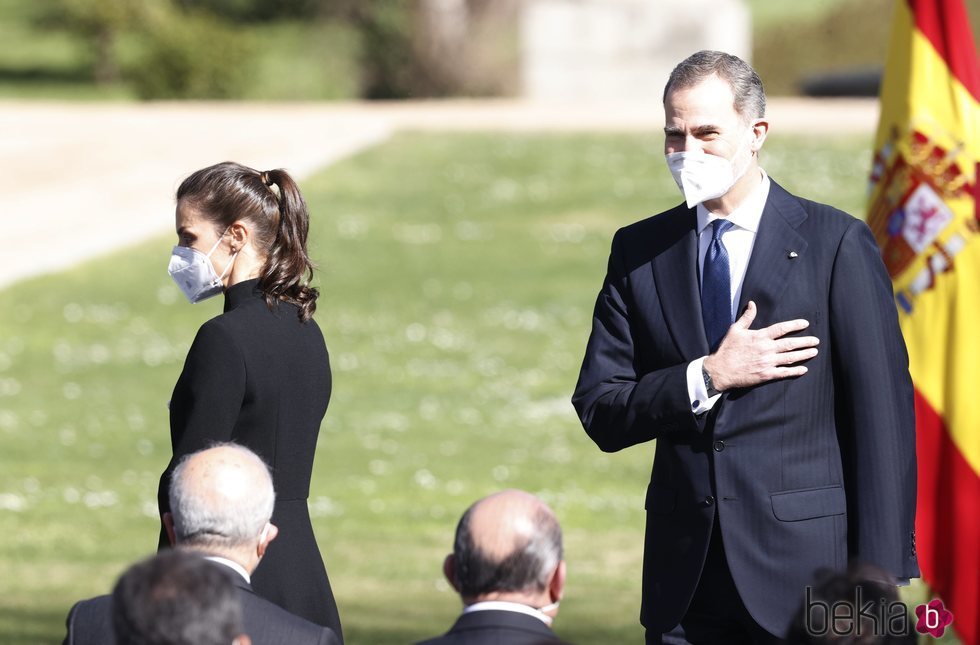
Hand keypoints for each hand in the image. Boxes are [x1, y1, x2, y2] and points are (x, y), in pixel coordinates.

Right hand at [703, 301, 817, 391]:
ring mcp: (767, 362)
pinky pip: (784, 373)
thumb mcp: (735, 330)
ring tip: (814, 352)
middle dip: (805, 342)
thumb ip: (747, 317)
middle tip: (816, 341)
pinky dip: (795, 371)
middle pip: (790, 344)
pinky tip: (804, 369)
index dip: (795, 325)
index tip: (805, 324)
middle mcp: (766, 349)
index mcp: (760, 336)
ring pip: (790, 357)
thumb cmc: (726, 349)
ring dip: (804, 354)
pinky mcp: (766, 375)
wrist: (720, 370)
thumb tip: (752, 304)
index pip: (782, 328)